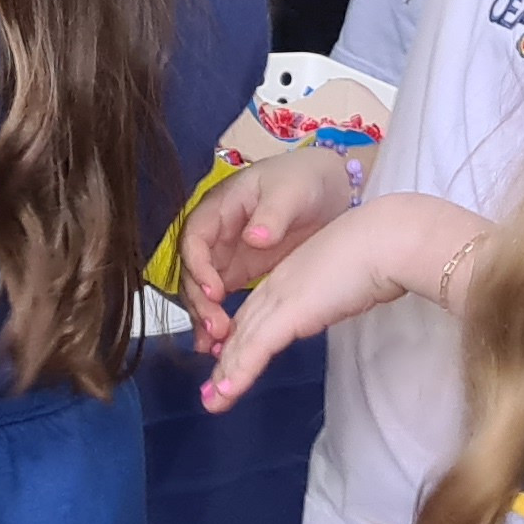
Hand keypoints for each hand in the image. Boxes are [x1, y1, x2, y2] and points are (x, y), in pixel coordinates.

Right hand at [179, 145, 354, 348]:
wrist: (330, 189)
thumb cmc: (304, 179)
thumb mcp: (290, 191)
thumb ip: (272, 214)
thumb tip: (254, 238)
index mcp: (219, 208)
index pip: (195, 239)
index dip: (199, 267)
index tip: (215, 291)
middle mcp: (215, 234)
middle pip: (193, 270)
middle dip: (200, 300)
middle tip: (218, 328)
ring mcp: (226, 255)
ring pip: (202, 289)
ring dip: (204, 315)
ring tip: (215, 344)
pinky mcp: (240, 272)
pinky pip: (220, 298)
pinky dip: (218, 319)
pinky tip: (222, 344)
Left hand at [203, 193, 488, 410]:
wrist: (387, 240)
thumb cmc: (380, 253)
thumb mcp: (348, 278)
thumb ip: (335, 292)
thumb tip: (343, 301)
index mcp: (292, 276)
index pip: (257, 313)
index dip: (240, 337)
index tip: (229, 360)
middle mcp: (279, 286)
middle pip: (244, 329)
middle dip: (227, 362)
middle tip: (213, 391)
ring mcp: (281, 298)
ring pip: (244, 342)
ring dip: (227, 376)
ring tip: (214, 402)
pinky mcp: (289, 312)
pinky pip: (256, 346)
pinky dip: (240, 371)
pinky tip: (227, 393)